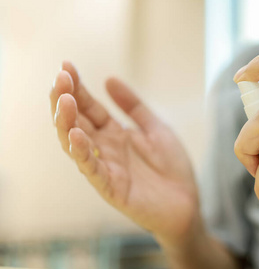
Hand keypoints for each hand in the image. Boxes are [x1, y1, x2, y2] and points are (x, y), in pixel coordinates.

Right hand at [50, 62, 200, 246]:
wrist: (188, 202)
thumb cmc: (172, 167)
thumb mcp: (156, 128)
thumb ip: (134, 107)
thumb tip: (109, 79)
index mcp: (115, 134)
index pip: (90, 108)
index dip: (78, 88)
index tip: (67, 66)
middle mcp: (106, 149)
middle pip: (77, 122)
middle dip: (66, 100)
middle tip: (60, 78)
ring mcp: (106, 168)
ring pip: (77, 144)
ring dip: (67, 122)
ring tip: (63, 100)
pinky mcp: (111, 189)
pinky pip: (92, 170)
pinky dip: (82, 153)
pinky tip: (75, 134)